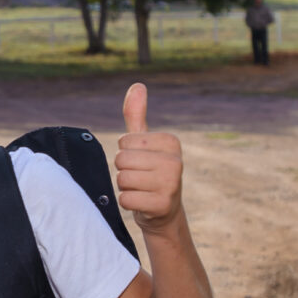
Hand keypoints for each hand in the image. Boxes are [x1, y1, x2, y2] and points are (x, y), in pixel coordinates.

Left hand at [115, 83, 184, 233]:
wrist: (163, 212)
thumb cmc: (150, 172)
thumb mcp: (144, 143)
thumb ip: (136, 115)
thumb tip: (137, 85)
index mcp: (171, 142)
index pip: (124, 142)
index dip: (126, 153)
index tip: (141, 162)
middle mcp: (175, 160)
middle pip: (122, 160)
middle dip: (124, 171)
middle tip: (140, 178)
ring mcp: (171, 184)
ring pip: (123, 179)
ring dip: (126, 187)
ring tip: (141, 190)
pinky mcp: (162, 204)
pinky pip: (126, 199)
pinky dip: (127, 203)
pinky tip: (142, 203)